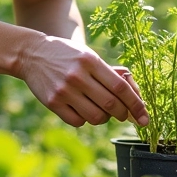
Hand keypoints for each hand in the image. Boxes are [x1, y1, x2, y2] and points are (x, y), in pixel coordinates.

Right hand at [17, 35, 149, 127]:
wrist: (32, 54)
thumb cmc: (67, 55)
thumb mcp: (88, 55)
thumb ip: (109, 72)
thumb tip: (134, 92)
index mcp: (90, 61)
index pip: (120, 87)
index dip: (136, 104)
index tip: (144, 117)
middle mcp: (78, 76)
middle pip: (111, 105)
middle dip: (124, 114)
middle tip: (124, 115)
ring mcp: (64, 91)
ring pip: (96, 117)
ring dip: (104, 118)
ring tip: (101, 110)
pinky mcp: (53, 103)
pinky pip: (78, 122)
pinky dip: (85, 120)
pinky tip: (82, 110)